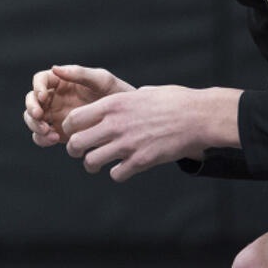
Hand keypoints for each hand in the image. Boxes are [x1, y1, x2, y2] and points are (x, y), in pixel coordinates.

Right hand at [23, 64, 134, 146]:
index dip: (37, 87)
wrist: (130, 121)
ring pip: (32, 120)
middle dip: (31, 109)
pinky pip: (42, 136)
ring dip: (35, 126)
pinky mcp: (59, 133)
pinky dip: (42, 138)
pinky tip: (55, 139)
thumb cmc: (118, 94)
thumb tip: (54, 68)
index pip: (41, 80)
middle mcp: (55, 98)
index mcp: (63, 81)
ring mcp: (55, 116)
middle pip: (31, 100)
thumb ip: (80, 73)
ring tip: (50, 132)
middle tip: (41, 117)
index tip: (43, 96)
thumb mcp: (102, 80)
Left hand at [62, 85, 241, 181]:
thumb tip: (115, 105)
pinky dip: (117, 173)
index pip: (74, 119)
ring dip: (92, 164)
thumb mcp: (141, 93)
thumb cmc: (173, 101)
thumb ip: (122, 101)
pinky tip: (123, 168)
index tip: (74, 132)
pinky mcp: (141, 161)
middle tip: (80, 152)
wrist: (198, 116)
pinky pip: (116, 174)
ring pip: (91, 162)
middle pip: (76, 143)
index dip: (69, 128)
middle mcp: (115, 124)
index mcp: (112, 104)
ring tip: (98, 164)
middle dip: (74, 150)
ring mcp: (127, 144)